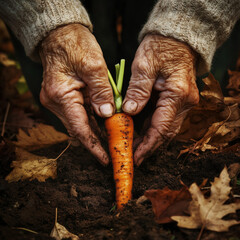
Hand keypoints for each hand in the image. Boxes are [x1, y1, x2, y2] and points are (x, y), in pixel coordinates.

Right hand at [39, 24, 114, 164]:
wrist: (61, 35)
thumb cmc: (76, 45)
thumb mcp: (94, 65)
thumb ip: (101, 91)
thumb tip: (107, 114)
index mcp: (61, 95)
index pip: (79, 128)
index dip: (93, 146)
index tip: (105, 159)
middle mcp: (56, 102)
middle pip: (79, 129)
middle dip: (97, 141)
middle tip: (115, 148)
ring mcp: (58, 101)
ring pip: (79, 123)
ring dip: (95, 132)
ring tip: (113, 139)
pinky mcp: (64, 98)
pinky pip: (79, 114)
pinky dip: (92, 121)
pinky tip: (105, 125)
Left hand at [122, 34, 198, 165]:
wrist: (176, 39)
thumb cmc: (160, 48)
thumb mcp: (144, 65)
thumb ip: (138, 90)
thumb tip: (129, 112)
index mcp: (178, 94)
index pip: (161, 128)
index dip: (147, 145)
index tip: (135, 157)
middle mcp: (185, 102)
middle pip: (166, 132)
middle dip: (149, 146)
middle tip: (132, 155)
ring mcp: (183, 102)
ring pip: (166, 128)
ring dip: (150, 139)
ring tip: (133, 146)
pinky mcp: (178, 100)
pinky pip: (166, 119)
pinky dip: (153, 128)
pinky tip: (140, 132)